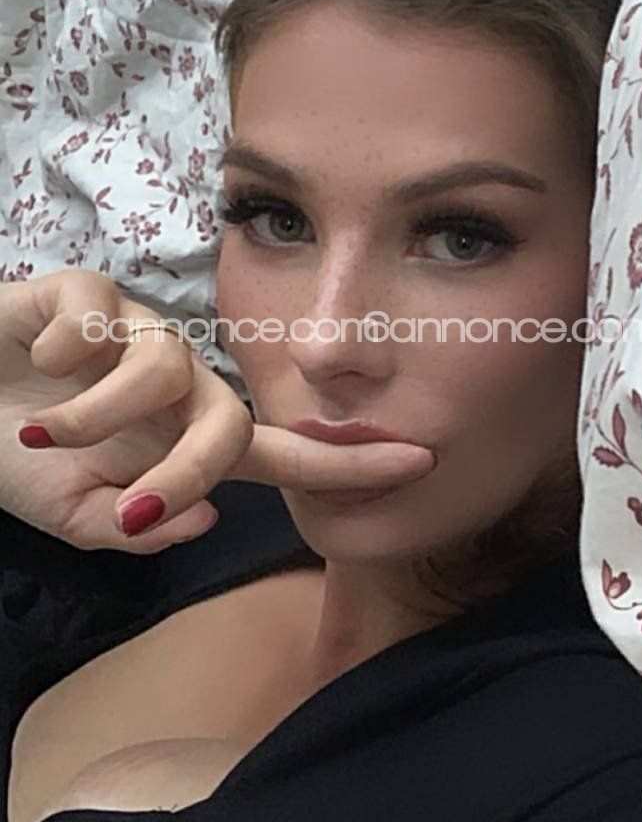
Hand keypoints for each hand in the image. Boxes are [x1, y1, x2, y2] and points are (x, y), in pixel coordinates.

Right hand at [0, 272, 435, 552]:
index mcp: (183, 441)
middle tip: (124, 511)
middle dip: (188, 471)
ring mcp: (136, 335)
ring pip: (166, 370)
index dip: (347, 463)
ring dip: (102, 417)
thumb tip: (208, 515)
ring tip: (44, 435)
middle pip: (228, 423)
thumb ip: (134, 527)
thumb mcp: (73, 515)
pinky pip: (103, 320)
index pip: (282, 454)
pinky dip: (63, 351)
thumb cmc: (13, 457)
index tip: (421, 462)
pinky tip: (36, 359)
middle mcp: (176, 384)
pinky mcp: (88, 293)